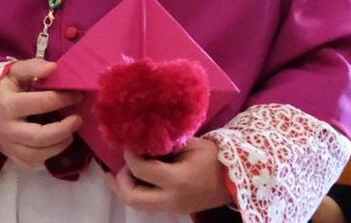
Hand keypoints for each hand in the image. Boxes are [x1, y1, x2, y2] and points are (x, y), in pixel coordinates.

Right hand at [0, 59, 82, 167]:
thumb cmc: (3, 87)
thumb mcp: (14, 71)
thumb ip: (33, 67)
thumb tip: (54, 68)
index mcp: (7, 104)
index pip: (41, 103)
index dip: (63, 99)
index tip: (77, 95)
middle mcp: (5, 128)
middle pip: (39, 136)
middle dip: (63, 129)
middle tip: (78, 119)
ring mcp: (6, 145)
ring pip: (37, 154)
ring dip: (59, 145)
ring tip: (70, 133)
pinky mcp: (9, 156)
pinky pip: (31, 162)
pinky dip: (48, 155)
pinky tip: (56, 143)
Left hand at [106, 138, 233, 214]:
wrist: (235, 181)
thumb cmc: (215, 158)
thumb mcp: (191, 145)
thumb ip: (166, 144)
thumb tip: (144, 140)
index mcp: (176, 180)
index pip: (141, 170)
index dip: (129, 156)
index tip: (128, 144)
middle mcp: (170, 199)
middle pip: (132, 197)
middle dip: (119, 181)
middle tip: (116, 167)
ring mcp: (172, 208)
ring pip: (138, 206)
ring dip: (126, 190)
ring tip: (121, 174)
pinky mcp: (174, 210)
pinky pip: (149, 205)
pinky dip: (138, 193)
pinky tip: (137, 180)